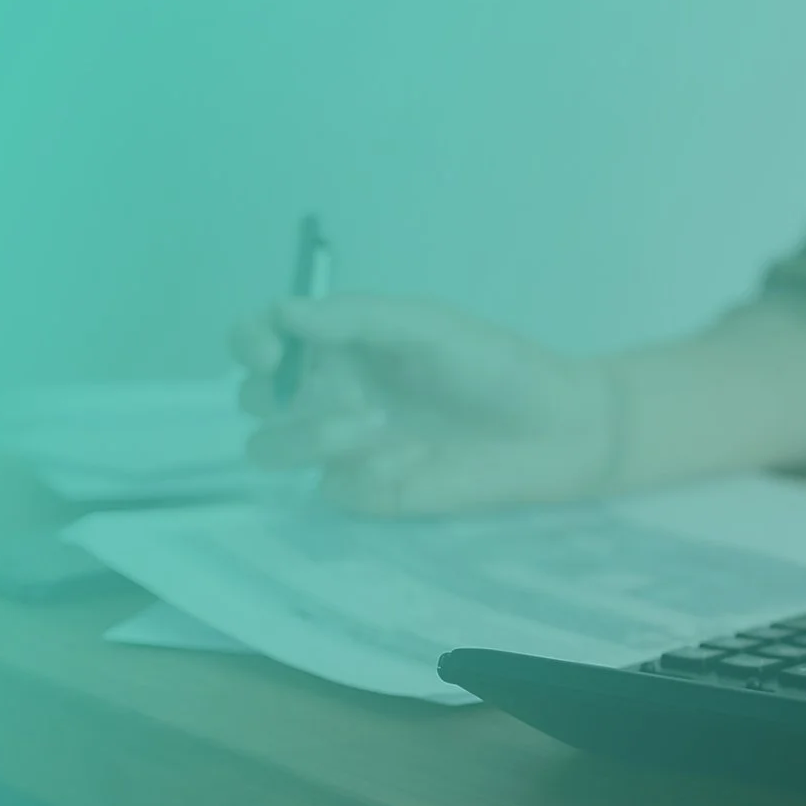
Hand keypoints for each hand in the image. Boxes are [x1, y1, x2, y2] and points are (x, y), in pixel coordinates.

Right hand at [230, 295, 619, 514]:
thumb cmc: (495, 366)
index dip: (250, 342)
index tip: (270, 351)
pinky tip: (413, 461)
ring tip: (372, 423)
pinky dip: (363, 472)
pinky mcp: (370, 493)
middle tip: (330, 390)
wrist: (554, 429)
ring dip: (306, 436)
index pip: (261, 339)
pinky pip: (333, 487)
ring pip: (271, 447)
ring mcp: (345, 447)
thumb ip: (357, 316)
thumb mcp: (428, 325)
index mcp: (339, 344)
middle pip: (253, 397)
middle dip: (270, 394)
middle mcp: (330, 393)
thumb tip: (284, 312)